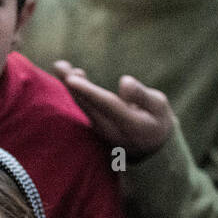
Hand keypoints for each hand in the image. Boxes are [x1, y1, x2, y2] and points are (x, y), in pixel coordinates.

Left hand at [52, 61, 173, 161]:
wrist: (152, 151)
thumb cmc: (157, 121)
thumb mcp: (160, 106)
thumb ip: (142, 95)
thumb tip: (124, 81)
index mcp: (131, 125)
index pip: (107, 105)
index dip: (89, 92)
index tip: (72, 79)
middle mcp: (112, 131)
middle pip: (88, 106)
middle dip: (72, 85)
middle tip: (58, 65)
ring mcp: (101, 132)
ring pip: (83, 107)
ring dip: (70, 87)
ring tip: (60, 66)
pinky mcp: (96, 129)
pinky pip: (84, 109)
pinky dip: (76, 93)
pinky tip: (70, 77)